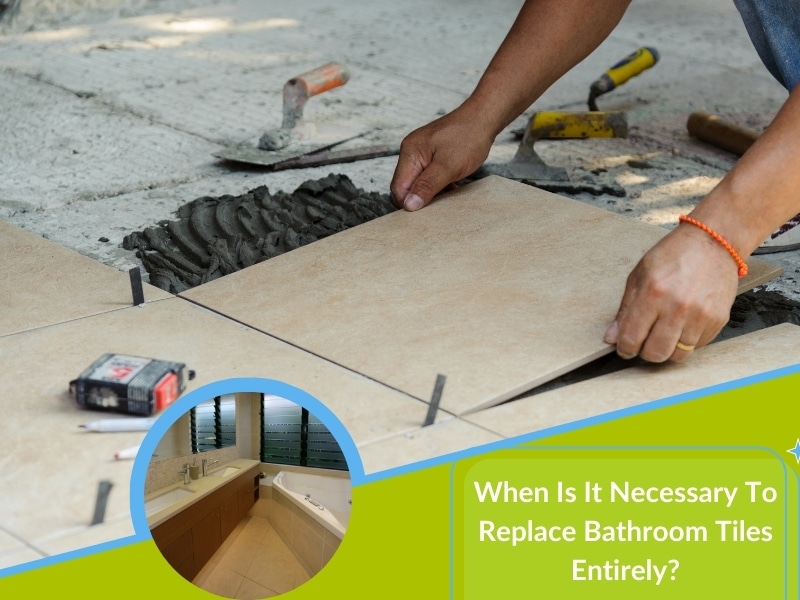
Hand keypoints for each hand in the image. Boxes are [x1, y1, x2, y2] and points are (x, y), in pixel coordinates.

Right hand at [390, 103, 495, 210]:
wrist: (483, 119)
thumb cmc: (468, 138)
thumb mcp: (448, 167)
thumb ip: (427, 186)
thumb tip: (409, 205)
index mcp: (410, 153)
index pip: (398, 187)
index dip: (409, 203)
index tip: (425, 213)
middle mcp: (411, 152)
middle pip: (405, 186)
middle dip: (419, 198)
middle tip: (439, 204)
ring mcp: (420, 153)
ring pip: (417, 182)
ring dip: (430, 192)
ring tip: (448, 191)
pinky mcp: (430, 155)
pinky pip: (426, 176)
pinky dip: (436, 185)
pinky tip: (450, 186)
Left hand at [604, 223, 739, 361]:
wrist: (714, 242)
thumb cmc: (673, 255)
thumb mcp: (639, 275)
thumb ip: (625, 309)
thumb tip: (612, 337)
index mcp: (652, 293)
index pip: (632, 338)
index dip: (624, 348)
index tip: (625, 347)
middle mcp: (677, 307)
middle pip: (655, 353)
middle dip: (645, 352)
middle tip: (644, 342)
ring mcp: (700, 315)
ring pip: (677, 355)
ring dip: (667, 349)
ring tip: (664, 333)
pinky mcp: (717, 319)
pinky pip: (697, 347)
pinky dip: (687, 342)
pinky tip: (683, 326)